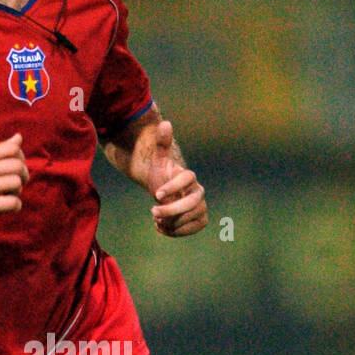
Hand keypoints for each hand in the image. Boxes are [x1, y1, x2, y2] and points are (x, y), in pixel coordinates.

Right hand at [0, 133, 28, 223]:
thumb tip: (19, 138)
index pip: (13, 149)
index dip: (21, 158)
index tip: (14, 168)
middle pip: (18, 167)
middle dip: (23, 176)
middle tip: (15, 184)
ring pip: (17, 184)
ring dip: (17, 192)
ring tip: (8, 195)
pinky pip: (12, 203)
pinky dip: (15, 206)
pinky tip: (7, 206)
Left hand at [148, 121, 206, 236]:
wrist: (166, 192)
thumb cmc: (162, 175)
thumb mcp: (158, 160)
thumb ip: (162, 144)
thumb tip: (165, 123)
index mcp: (189, 177)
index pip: (186, 180)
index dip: (173, 187)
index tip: (157, 195)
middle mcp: (199, 192)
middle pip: (191, 204)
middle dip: (171, 210)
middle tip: (152, 212)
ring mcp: (201, 207)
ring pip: (190, 218)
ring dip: (171, 221)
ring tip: (157, 218)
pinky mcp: (200, 220)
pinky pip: (193, 228)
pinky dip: (176, 231)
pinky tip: (163, 227)